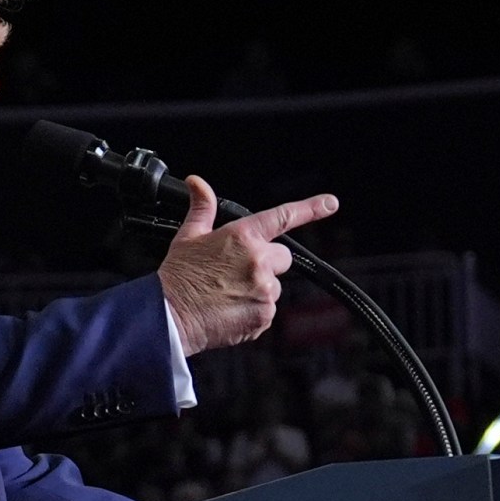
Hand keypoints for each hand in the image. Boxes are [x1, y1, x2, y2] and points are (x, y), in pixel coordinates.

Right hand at [156, 175, 337, 355]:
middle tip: (237, 273)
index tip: (330, 203)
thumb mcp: (188, 236)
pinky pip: (267, 310)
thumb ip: (202, 208)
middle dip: (267, 264)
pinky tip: (230, 310)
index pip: (283, 217)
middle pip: (282, 258)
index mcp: (242, 236)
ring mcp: (263, 289)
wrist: (169, 317)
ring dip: (258, 290)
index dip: (311, 208)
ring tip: (228, 294)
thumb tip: (198, 183)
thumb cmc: (178, 277)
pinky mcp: (264, 315)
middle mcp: (258, 260)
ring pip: (274, 286)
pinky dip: (253, 312)